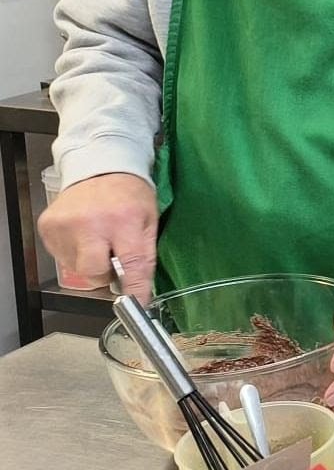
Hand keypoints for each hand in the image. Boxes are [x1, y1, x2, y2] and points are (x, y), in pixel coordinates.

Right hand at [36, 172, 156, 301]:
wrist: (100, 166)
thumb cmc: (130, 194)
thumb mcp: (150, 219)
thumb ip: (145, 254)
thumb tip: (140, 290)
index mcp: (125, 221)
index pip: (131, 265)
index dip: (134, 289)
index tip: (137, 303)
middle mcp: (91, 224)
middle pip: (93, 273)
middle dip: (104, 274)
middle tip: (113, 258)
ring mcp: (65, 226)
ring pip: (76, 268)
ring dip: (89, 262)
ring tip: (98, 239)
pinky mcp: (48, 228)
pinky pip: (62, 257)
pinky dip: (75, 252)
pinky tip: (84, 234)